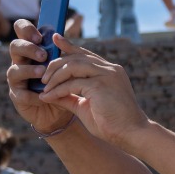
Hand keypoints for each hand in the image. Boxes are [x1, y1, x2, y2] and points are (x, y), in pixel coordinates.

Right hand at [6, 19, 76, 135]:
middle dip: (28, 49)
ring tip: (42, 72)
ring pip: (14, 70)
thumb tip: (70, 27)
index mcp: (32, 49)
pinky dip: (32, 95)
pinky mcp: (17, 96)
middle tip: (43, 55)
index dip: (26, 29)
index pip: (21, 30)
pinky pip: (20, 94)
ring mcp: (16, 79)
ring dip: (29, 70)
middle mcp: (20, 61)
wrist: (61, 110)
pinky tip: (43, 96)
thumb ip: (65, 49)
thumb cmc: (63, 82)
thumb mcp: (67, 64)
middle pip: (15, 47)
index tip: (39, 36)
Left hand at [30, 30, 150, 149]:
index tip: (55, 39)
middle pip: (77, 57)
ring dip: (55, 76)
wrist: (132, 134)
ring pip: (73, 65)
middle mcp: (110, 69)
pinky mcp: (101, 85)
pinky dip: (58, 90)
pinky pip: (72, 83)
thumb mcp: (86, 106)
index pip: (86, 54)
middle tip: (42, 78)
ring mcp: (107, 75)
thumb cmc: (112, 123)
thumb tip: (49, 93)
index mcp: (110, 72)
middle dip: (56, 64)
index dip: (69, 45)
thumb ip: (70, 97)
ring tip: (44, 87)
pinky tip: (48, 97)